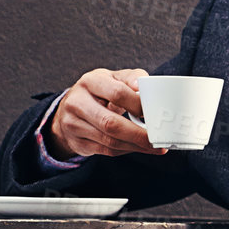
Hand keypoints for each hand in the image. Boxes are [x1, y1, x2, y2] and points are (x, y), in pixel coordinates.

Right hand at [46, 68, 167, 157]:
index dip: (137, 105)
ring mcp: (73, 124)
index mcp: (90, 82)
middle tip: (157, 139)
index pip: (117, 93)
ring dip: (136, 146)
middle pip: (111, 123)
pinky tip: (139, 148)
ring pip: (109, 140)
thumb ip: (132, 79)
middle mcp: (77, 102)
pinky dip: (127, 150)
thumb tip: (145, 87)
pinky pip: (106, 150)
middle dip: (138, 134)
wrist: (70, 108)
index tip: (154, 113)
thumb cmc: (100, 91)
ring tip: (154, 147)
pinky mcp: (76, 142)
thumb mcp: (113, 78)